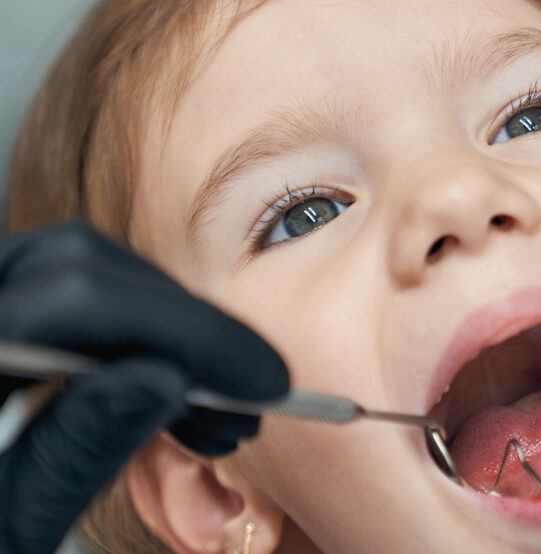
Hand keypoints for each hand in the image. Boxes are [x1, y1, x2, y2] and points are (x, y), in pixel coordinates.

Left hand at [0, 222, 287, 553]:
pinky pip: (50, 306)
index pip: (72, 299)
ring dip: (155, 336)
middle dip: (176, 329)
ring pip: (67, 277)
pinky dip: (116, 343)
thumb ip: (68, 454)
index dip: (185, 332)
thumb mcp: (0, 537)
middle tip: (243, 399)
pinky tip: (159, 396)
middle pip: (72, 268)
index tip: (259, 380)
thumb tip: (163, 374)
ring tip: (208, 415)